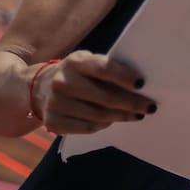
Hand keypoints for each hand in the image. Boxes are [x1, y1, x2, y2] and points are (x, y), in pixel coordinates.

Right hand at [32, 51, 155, 134]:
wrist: (40, 88)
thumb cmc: (78, 74)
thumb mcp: (88, 63)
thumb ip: (108, 69)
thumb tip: (140, 85)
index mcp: (75, 62)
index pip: (103, 68)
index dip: (124, 76)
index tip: (142, 84)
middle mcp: (61, 82)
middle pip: (105, 97)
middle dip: (131, 103)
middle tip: (150, 106)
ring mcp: (55, 104)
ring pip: (98, 115)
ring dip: (122, 116)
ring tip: (137, 115)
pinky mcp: (52, 123)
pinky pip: (87, 128)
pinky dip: (104, 125)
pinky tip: (113, 121)